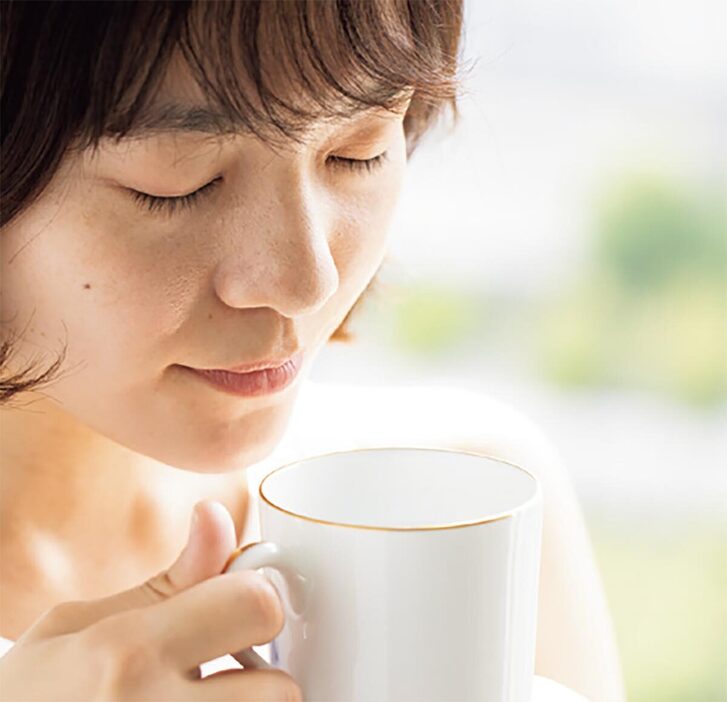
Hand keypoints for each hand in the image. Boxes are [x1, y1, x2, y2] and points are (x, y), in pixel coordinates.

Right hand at [0, 500, 301, 700]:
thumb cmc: (26, 697)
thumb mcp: (77, 627)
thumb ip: (168, 582)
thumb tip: (217, 516)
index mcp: (130, 653)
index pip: (256, 606)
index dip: (257, 598)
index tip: (239, 605)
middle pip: (281, 690)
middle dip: (264, 674)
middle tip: (228, 670)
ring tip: (205, 700)